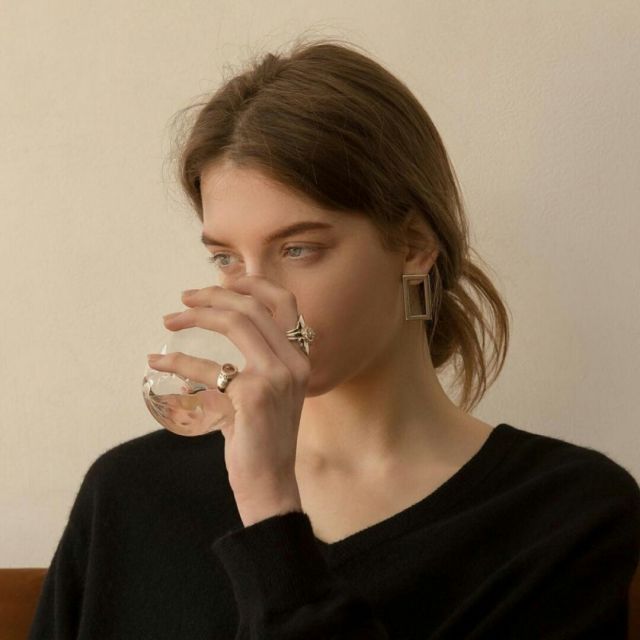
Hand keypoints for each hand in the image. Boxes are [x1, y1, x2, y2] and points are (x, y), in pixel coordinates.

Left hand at [148, 275, 310, 525]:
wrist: (270, 482)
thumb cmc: (260, 436)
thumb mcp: (267, 390)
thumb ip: (255, 357)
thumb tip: (221, 321)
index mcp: (299, 358)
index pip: (284, 302)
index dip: (252, 283)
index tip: (221, 281)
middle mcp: (294, 362)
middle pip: (253, 306)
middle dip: (214, 294)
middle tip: (183, 298)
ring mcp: (276, 377)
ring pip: (236, 322)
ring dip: (196, 315)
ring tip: (169, 320)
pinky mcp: (253, 396)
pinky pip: (209, 368)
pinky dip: (177, 362)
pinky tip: (157, 363)